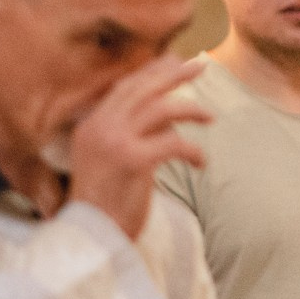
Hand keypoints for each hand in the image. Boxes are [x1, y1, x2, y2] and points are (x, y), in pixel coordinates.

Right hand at [67, 56, 212, 238]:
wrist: (90, 238)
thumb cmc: (105, 205)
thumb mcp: (109, 161)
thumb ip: (130, 135)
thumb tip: (167, 117)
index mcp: (90, 126)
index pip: (123, 87)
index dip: (151, 72)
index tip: (174, 60)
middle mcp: (99, 127)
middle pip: (141, 88)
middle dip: (173, 74)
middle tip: (200, 66)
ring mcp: (114, 142)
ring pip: (160, 108)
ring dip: (190, 109)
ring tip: (210, 117)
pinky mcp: (133, 160)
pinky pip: (173, 142)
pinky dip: (192, 150)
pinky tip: (201, 162)